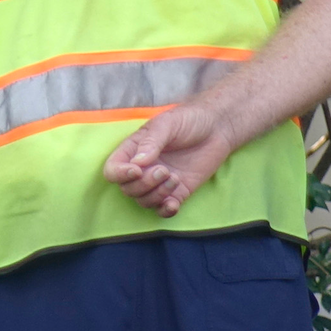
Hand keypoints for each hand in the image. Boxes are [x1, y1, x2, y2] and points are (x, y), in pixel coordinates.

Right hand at [102, 103, 235, 216]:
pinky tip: (174, 203)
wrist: (217, 128)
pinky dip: (166, 211)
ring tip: (175, 178)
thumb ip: (151, 143)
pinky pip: (163, 210)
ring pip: (144, 201)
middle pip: (128, 189)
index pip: (113, 170)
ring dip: (157, 195)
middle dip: (144, 184)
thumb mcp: (167, 124)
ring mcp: (159, 183)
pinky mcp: (178, 192)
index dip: (120, 174)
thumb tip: (137, 163)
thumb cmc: (188, 120)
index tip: (137, 170)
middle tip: (164, 170)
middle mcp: (143, 169)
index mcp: (133, 150)